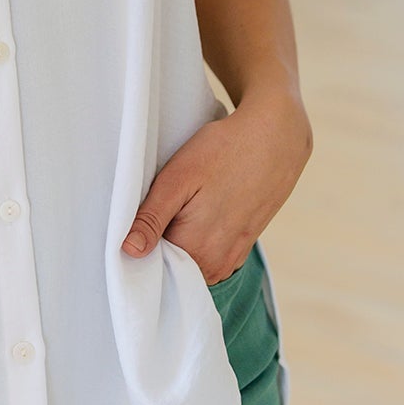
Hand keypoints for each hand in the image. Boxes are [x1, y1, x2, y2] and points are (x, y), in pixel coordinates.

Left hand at [121, 92, 312, 283]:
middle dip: (157, 241)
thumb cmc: (223, 152)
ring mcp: (231, 259)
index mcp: (196, 250)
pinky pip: (207, 255)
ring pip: (188, 260)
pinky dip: (197, 239)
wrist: (275, 140)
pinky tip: (199, 209)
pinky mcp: (241, 249)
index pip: (149, 264)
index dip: (137, 241)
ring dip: (177, 239)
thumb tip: (129, 251)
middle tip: (160, 204)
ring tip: (181, 204)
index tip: (136, 217)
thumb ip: (152, 218)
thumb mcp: (178, 178)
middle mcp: (216, 265)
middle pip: (169, 264)